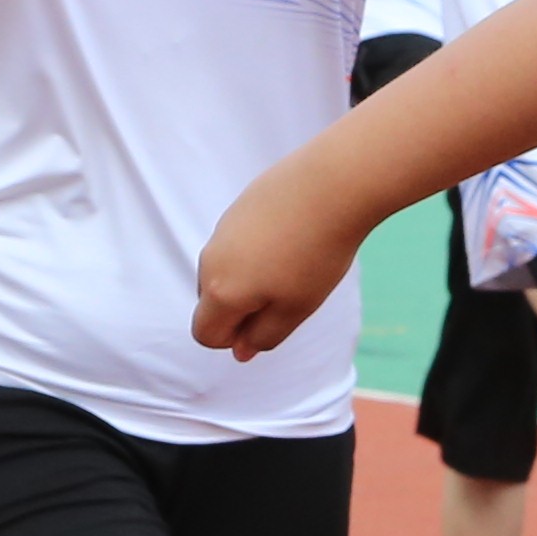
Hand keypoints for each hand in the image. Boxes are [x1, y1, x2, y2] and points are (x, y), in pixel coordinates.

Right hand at [193, 161, 366, 360]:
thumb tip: (240, 351)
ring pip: (227, 272)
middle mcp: (210, 260)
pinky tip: (295, 236)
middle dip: (243, 309)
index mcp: (219, 292)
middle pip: (213, 303)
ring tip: (296, 261)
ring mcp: (222, 231)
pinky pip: (239, 245)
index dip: (235, 339)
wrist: (331, 184)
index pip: (205, 334)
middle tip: (291, 291)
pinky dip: (259, 251)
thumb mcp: (295, 308)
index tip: (272, 321)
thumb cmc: (316, 253)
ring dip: (253, 279)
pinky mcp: (237, 208)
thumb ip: (264, 336)